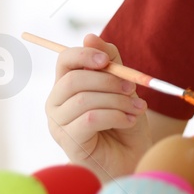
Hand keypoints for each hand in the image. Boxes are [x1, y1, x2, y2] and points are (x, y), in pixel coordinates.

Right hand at [44, 33, 153, 179]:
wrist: (132, 157)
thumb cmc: (125, 122)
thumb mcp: (122, 87)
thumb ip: (110, 63)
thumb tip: (89, 36)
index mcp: (66, 86)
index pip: (64, 60)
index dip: (84, 55)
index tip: (107, 61)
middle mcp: (56, 104)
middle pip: (74, 80)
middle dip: (109, 81)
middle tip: (133, 89)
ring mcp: (59, 125)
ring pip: (85, 100)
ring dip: (118, 101)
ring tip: (137, 109)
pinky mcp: (69, 142)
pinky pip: (91, 119)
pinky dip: (116, 116)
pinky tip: (130, 121)